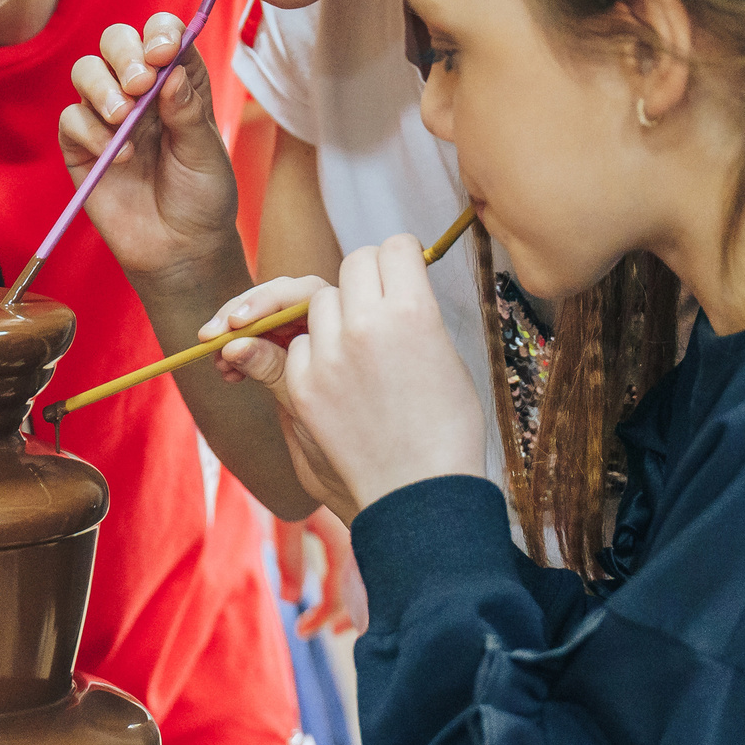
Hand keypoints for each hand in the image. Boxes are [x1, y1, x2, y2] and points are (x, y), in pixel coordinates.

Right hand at [57, 12, 238, 281]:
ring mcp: (107, 116)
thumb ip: (187, 112)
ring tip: (123, 118)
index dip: (160, 34)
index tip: (164, 53)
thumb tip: (170, 70)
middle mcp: (141, 91)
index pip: (163, 36)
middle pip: (116, 42)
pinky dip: (89, 131)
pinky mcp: (81, 147)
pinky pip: (70, 119)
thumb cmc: (202, 198)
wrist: (180, 250)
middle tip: (138, 84)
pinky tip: (117, 157)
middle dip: (124, 54)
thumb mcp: (206, 154)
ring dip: (102, 87)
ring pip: (87, 71)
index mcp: (178, 82)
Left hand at [220, 237, 485, 515]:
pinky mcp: (302, 388)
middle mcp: (366, 324)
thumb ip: (411, 314)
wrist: (420, 497)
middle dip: (365, 279)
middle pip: (352, 265)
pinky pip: (297, 347)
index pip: (392, 247)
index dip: (398, 258)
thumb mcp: (446, 358)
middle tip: (375, 303)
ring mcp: (328, 356)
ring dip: (334, 316)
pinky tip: (335, 381)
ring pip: (319, 302)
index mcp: (414, 312)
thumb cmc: (447, 430)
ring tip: (357, 350)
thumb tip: (392, 285)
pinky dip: (312, 357)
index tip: (399, 272)